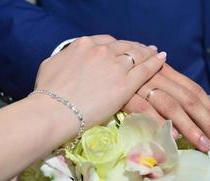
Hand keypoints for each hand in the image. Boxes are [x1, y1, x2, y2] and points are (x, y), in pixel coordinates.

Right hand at [34, 35, 165, 132]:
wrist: (53, 111)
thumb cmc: (47, 92)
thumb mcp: (52, 65)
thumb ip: (66, 57)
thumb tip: (71, 58)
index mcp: (84, 45)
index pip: (108, 41)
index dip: (119, 45)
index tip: (124, 48)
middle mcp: (102, 51)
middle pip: (125, 46)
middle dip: (135, 47)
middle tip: (144, 50)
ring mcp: (116, 67)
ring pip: (138, 55)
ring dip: (147, 53)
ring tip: (155, 53)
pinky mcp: (126, 84)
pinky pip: (145, 69)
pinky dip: (155, 62)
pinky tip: (162, 58)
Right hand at [124, 65, 209, 151]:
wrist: (97, 69)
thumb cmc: (127, 77)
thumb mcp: (150, 77)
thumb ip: (168, 88)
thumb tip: (190, 105)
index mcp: (165, 70)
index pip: (194, 89)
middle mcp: (157, 76)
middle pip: (188, 100)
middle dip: (208, 122)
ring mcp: (141, 85)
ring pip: (172, 106)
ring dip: (190, 128)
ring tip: (205, 145)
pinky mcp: (125, 96)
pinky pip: (146, 111)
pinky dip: (160, 124)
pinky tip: (172, 138)